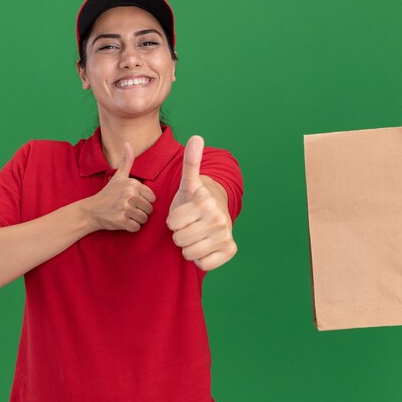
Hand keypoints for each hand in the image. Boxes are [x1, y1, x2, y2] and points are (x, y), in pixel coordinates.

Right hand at [84, 142, 155, 231]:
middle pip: (149, 209)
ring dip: (136, 220)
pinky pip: (136, 228)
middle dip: (141, 211)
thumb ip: (126, 161)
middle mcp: (129, 194)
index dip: (144, 201)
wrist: (91, 210)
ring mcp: (125, 208)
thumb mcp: (118, 176)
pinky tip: (123, 222)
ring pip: (144, 219)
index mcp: (132, 184)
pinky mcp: (121, 221)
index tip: (133, 200)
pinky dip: (131, 228)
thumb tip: (128, 143)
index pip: (152, 198)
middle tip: (128, 209)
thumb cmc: (108, 193)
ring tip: (126, 215)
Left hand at [167, 136, 236, 270]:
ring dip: (189, 246)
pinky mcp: (230, 250)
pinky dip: (201, 258)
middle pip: (179, 239)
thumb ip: (190, 162)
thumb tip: (196, 137)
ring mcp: (225, 235)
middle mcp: (218, 218)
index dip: (173, 220)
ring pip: (189, 253)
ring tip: (196, 234)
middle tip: (190, 225)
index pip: (172, 223)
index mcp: (205, 201)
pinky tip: (206, 245)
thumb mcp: (189, 183)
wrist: (216, 215)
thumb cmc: (195, 201)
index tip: (184, 213)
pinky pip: (202, 264)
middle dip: (180, 234)